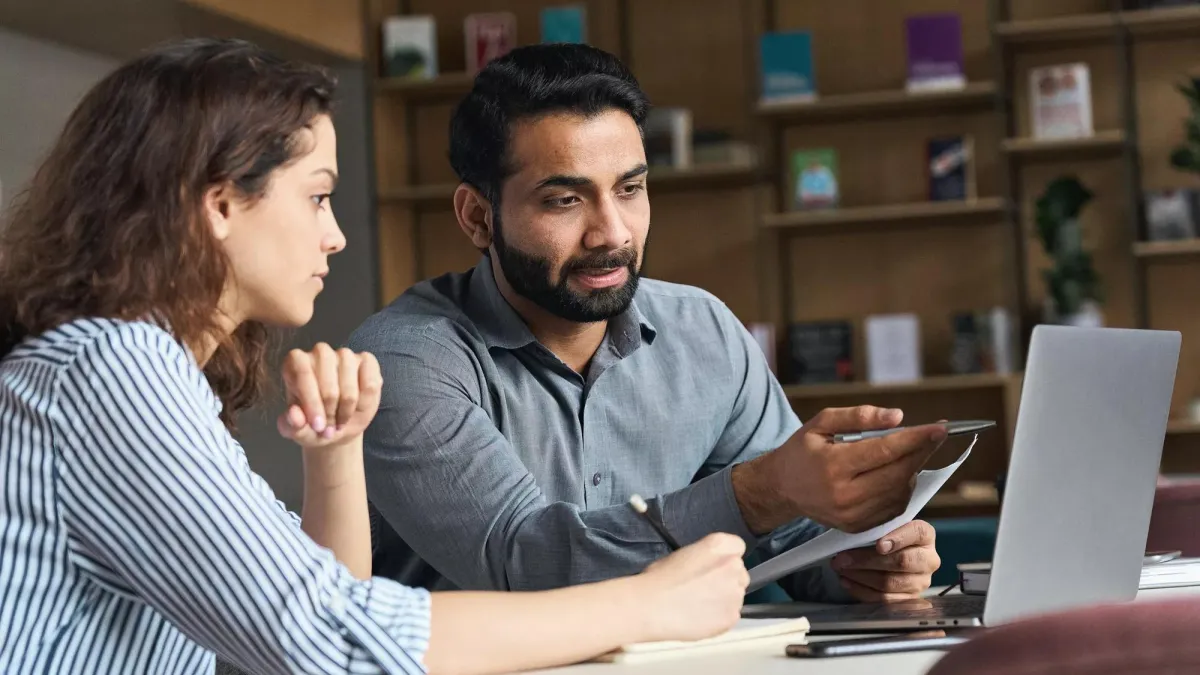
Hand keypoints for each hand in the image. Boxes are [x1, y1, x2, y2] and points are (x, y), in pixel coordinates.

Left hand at [276, 343, 381, 449]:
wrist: (338, 427)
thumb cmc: (313, 426)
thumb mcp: (299, 432)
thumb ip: (292, 426)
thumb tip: (294, 415)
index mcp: (296, 363)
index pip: (303, 373)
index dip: (311, 401)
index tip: (317, 425)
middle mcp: (319, 353)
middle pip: (327, 379)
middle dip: (330, 408)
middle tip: (328, 427)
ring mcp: (344, 355)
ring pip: (349, 381)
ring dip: (347, 407)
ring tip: (340, 421)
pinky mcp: (366, 361)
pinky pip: (370, 382)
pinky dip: (365, 400)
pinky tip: (357, 407)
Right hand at [632, 533, 748, 642]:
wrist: (650, 607)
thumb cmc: (657, 580)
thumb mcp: (681, 554)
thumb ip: (702, 557)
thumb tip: (704, 567)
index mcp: (719, 545)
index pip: (737, 546)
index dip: (725, 557)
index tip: (714, 565)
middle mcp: (733, 566)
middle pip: (739, 572)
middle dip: (726, 579)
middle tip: (705, 588)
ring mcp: (735, 593)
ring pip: (736, 595)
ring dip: (723, 599)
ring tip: (699, 605)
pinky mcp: (732, 616)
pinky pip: (731, 615)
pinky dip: (719, 617)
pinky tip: (700, 617)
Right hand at [732, 406, 946, 533]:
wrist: (782, 487)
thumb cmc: (803, 450)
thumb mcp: (821, 422)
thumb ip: (859, 416)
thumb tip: (897, 417)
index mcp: (833, 465)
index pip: (885, 451)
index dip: (916, 439)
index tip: (940, 428)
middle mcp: (843, 495)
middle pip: (898, 473)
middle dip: (922, 452)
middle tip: (934, 435)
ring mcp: (852, 515)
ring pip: (900, 492)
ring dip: (912, 470)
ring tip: (907, 452)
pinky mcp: (857, 527)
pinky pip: (894, 507)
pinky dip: (902, 488)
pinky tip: (895, 473)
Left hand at [831, 520, 940, 601]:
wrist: (894, 554)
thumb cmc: (884, 536)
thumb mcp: (883, 525)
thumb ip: (875, 526)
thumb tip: (851, 532)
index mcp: (925, 535)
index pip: (916, 533)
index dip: (897, 539)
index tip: (879, 545)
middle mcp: (929, 559)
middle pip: (901, 562)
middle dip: (866, 560)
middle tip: (842, 558)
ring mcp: (921, 582)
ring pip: (890, 583)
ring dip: (860, 576)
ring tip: (841, 569)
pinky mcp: (910, 599)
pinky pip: (884, 600)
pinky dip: (861, 590)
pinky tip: (847, 581)